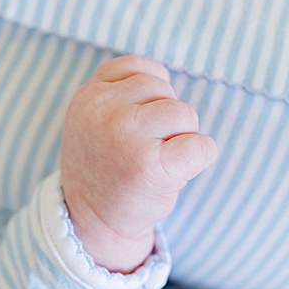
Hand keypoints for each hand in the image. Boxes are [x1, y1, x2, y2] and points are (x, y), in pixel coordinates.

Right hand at [60, 55, 217, 271]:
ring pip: (185, 113)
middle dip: (166, 117)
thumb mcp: (91, 117)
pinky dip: (198, 159)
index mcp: (87, 96)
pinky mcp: (151, 166)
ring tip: (157, 159)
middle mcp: (102, 111)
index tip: (135, 124)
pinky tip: (174, 173)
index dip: (149, 94)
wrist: (92, 220)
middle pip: (164, 90)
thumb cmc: (104, 165)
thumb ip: (117, 90)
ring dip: (182, 136)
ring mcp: (125, 136)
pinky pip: (201, 146)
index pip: (138, 68)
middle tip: (144, 147)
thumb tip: (165, 79)